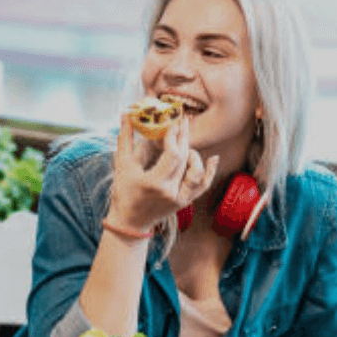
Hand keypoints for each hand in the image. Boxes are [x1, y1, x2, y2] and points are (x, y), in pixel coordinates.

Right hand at [107, 113, 218, 232]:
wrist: (130, 222)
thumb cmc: (123, 193)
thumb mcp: (122, 165)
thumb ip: (125, 138)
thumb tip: (126, 114)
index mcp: (154, 183)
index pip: (172, 154)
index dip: (174, 136)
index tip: (173, 121)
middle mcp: (170, 192)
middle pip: (185, 159)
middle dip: (184, 138)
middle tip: (183, 122)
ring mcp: (180, 198)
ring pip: (196, 172)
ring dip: (194, 154)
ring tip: (185, 144)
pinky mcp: (185, 202)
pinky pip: (203, 186)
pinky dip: (210, 172)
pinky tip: (214, 158)